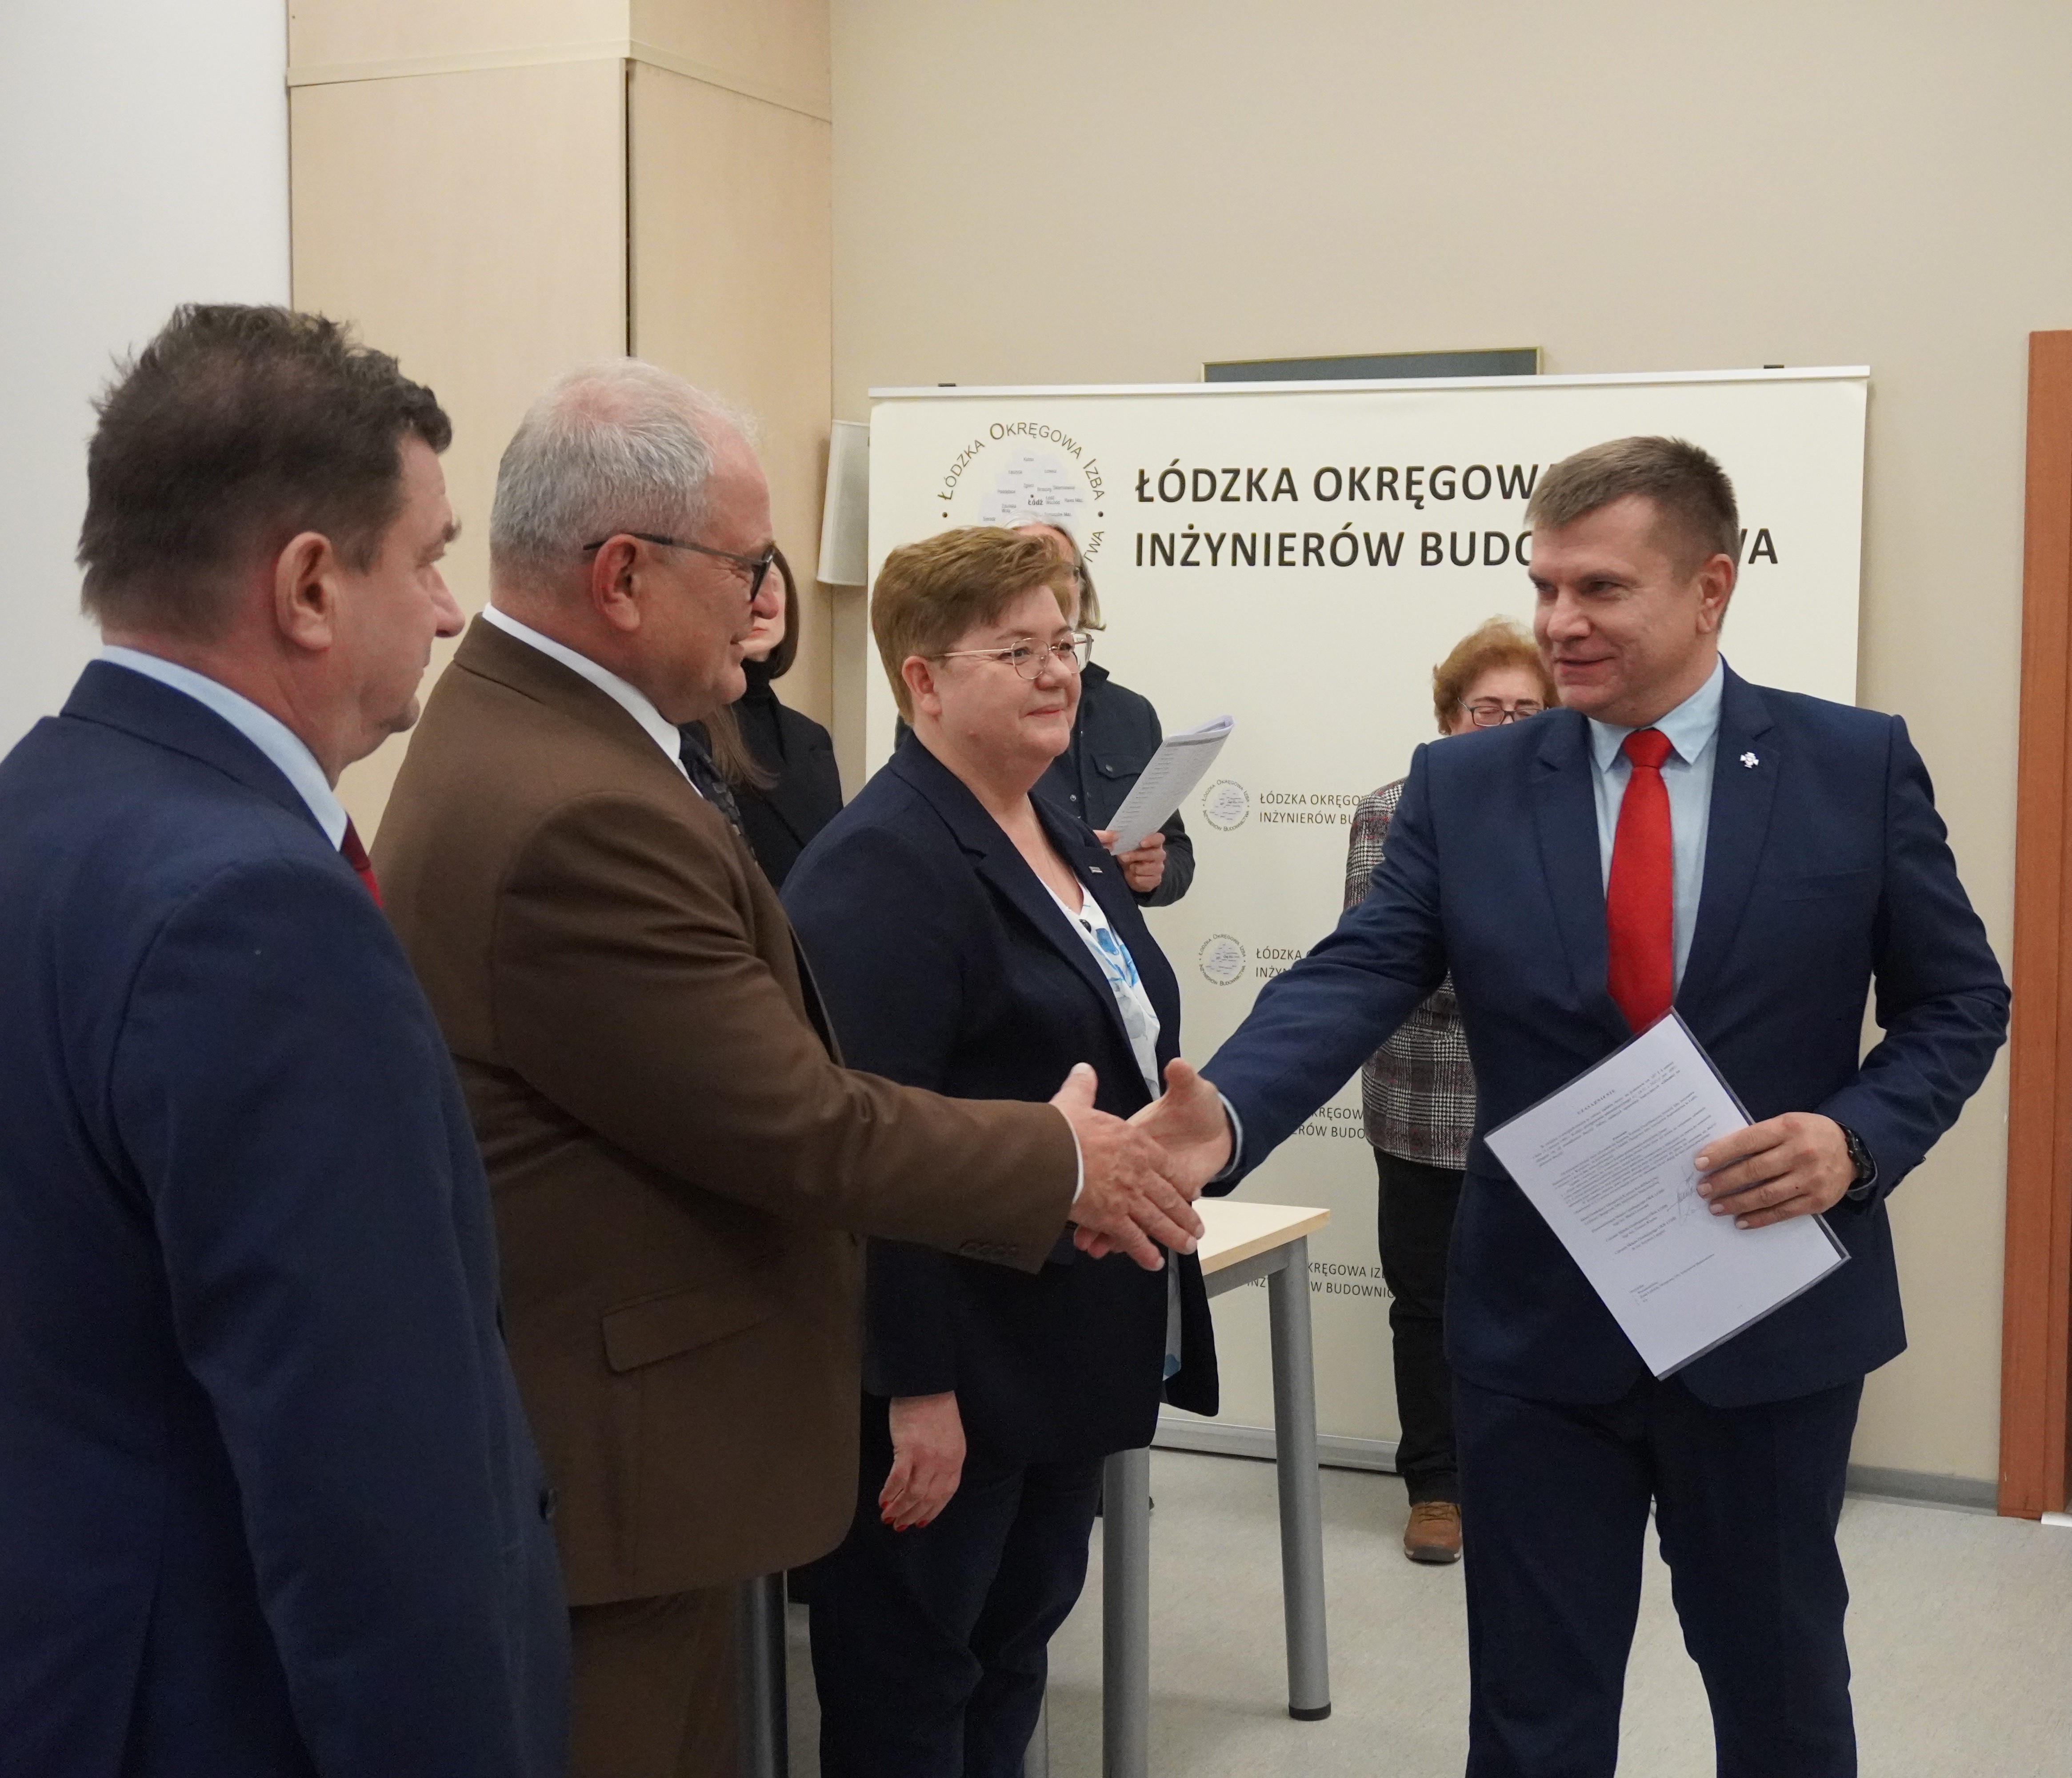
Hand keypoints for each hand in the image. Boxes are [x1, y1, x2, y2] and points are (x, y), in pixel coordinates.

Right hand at [881, 1393, 963, 1530]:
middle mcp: (944, 1462)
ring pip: (913, 1494)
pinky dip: (890, 1493)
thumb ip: (943, 1459)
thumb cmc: (935, 1407)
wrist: (926, 1385)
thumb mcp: (949, 1437)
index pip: (945, 1495)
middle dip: (912, 1515)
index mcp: (956, 1459)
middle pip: (928, 1498)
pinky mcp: (909, 1450)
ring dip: (899, 1509)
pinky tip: (882, 1500)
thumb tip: (928, 1480)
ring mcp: (927, 1458)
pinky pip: (898, 1480)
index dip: (932, 1511)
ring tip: (887, 1517)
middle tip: (898, 1525)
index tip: (920, 1522)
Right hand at [1049, 1063, 1203, 1270]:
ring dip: (1174, 1235)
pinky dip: (1144, 1251)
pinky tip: (1154, 1262)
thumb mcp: (1076, 1101)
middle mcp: (1138, 1172)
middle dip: (1184, 1215)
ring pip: (1158, 1219)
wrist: (1053, 1150)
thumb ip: (1084, 1087)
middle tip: (1197, 1229)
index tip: (1191, 1192)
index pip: (1165, 1166)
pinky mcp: (1113, 1217)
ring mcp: (1128, 1197)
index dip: (1179, 1181)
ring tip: (1187, 1246)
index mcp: (1135, 1144)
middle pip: (1168, 1197)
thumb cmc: (1063, 1127)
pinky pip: (1133, 1238)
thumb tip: (1083, 1069)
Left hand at [1095, 828, 1165, 895]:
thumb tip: (1112, 837)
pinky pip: (1144, 880)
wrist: (1130, 873)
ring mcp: (1159, 868)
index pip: (1159, 838)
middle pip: (1153, 854)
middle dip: (1136, 855)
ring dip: (1134, 868)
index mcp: (1154, 843)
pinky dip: (1135, 879)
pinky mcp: (1156, 880)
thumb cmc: (1129, 856)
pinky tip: (1133, 876)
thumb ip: (1122, 841)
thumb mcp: (1126, 847)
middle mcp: (1160, 854)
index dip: (1152, 840)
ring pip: (1147, 868)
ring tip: (1129, 867)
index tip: (1141, 843)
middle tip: (1123, 857)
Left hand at [1694, 1113, 1854, 1228]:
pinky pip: (1783, 1212)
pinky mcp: (1817, 1201)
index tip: (1699, 1163)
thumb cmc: (1807, 1134)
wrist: (1852, 1150)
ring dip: (1737, 1203)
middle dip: (1724, 1181)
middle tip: (1703, 1190)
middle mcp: (1800, 1153)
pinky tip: (1741, 1221)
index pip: (1748, 1141)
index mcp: (1788, 1128)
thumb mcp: (1786, 1123)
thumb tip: (1720, 1155)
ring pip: (1766, 1194)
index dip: (1721, 1153)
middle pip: (1754, 1170)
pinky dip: (1759, 1218)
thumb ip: (1759, 1137)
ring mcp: (1810, 1179)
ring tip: (1716, 1207)